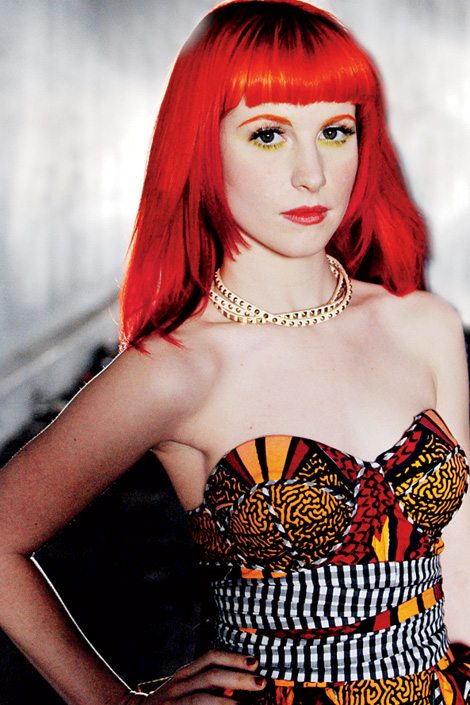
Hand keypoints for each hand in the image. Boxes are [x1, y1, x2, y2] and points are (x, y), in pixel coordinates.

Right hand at [141, 649, 266, 703]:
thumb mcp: (185, 688)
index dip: (233, 658)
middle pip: (211, 676)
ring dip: (227, 702)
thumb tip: (242, 682)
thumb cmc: (170, 703)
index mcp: (185, 673)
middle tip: (261, 682)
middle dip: (238, 678)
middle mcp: (178, 685)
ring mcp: (174, 702)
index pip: (210, 658)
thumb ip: (207, 684)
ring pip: (202, 698)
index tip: (255, 662)